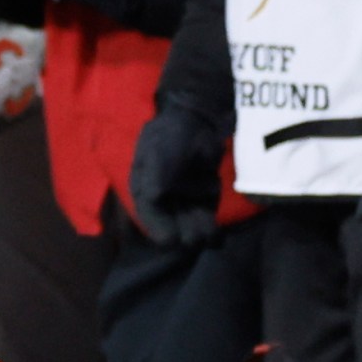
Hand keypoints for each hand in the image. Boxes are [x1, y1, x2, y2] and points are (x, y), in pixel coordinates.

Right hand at [129, 100, 226, 246]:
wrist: (198, 122)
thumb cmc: (171, 138)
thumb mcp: (157, 157)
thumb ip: (154, 179)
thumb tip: (152, 198)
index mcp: (144, 191)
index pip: (149, 217)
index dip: (159, 230)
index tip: (171, 238)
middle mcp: (162, 200)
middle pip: (172, 226)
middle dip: (183, 234)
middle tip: (194, 238)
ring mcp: (184, 200)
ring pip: (191, 226)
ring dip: (199, 233)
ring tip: (209, 235)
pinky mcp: (204, 199)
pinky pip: (207, 219)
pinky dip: (211, 229)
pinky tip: (217, 235)